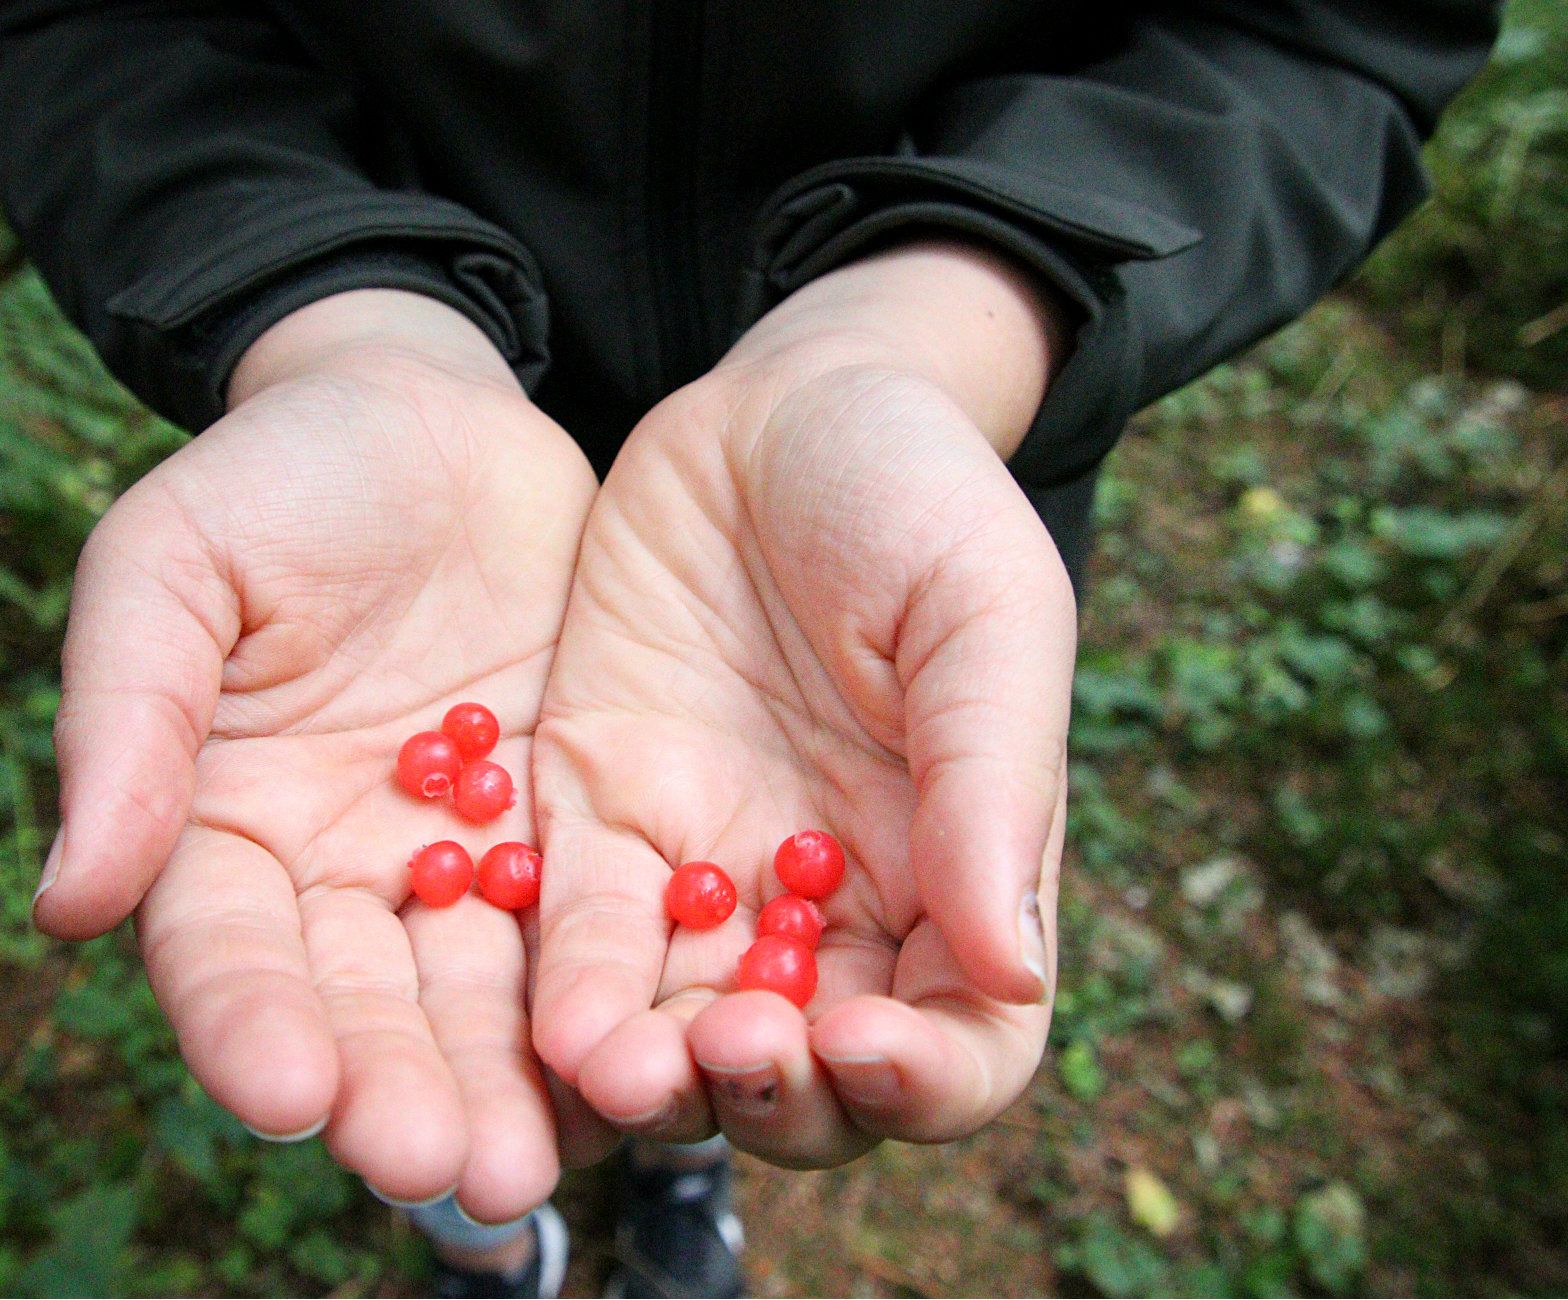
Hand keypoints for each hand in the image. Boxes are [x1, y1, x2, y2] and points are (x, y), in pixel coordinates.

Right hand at [36, 291, 597, 1217]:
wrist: (428, 417)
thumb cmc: (275, 478)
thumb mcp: (172, 566)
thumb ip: (127, 720)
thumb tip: (66, 904)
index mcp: (221, 826)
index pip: (225, 951)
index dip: (248, 1021)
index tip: (284, 1090)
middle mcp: (339, 873)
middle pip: (359, 1005)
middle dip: (392, 1089)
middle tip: (433, 1167)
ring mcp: (458, 862)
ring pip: (476, 997)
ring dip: (499, 1085)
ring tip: (531, 1164)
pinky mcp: (563, 832)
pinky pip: (583, 929)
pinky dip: (601, 1000)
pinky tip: (635, 1060)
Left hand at [530, 244, 1076, 1165]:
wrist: (775, 407)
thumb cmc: (915, 495)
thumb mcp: (982, 610)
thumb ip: (993, 780)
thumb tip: (1015, 968)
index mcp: (955, 875)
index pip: (962, 1044)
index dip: (923, 1081)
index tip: (866, 1045)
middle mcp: (831, 908)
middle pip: (810, 1078)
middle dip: (773, 1096)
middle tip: (727, 1053)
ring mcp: (708, 874)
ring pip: (682, 1037)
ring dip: (656, 1079)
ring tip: (619, 1071)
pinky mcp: (600, 823)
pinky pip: (581, 938)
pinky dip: (569, 994)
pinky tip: (552, 1022)